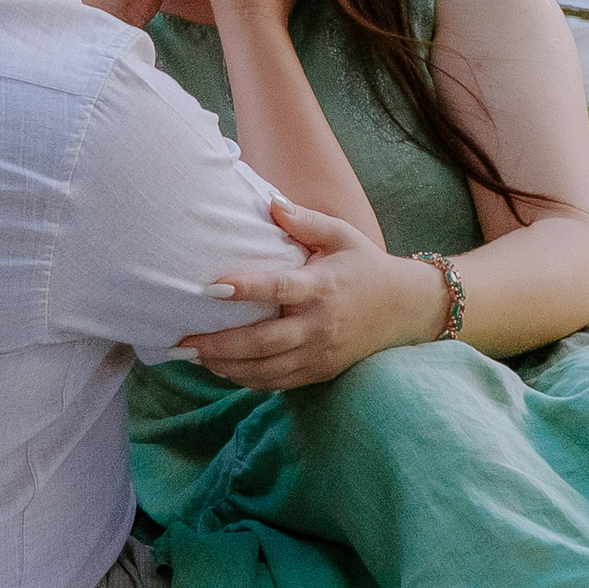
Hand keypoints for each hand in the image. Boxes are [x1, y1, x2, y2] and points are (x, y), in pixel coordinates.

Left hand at [178, 192, 450, 388]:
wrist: (405, 309)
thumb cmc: (365, 265)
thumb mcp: (342, 235)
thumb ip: (305, 221)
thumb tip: (270, 204)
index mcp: (323, 286)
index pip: (279, 288)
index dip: (245, 288)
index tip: (211, 287)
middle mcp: (320, 325)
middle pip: (264, 342)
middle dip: (219, 345)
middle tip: (183, 342)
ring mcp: (320, 354)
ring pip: (265, 370)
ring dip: (226, 367)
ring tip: (192, 356)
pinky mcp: (319, 372)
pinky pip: (276, 383)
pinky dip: (245, 380)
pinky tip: (221, 369)